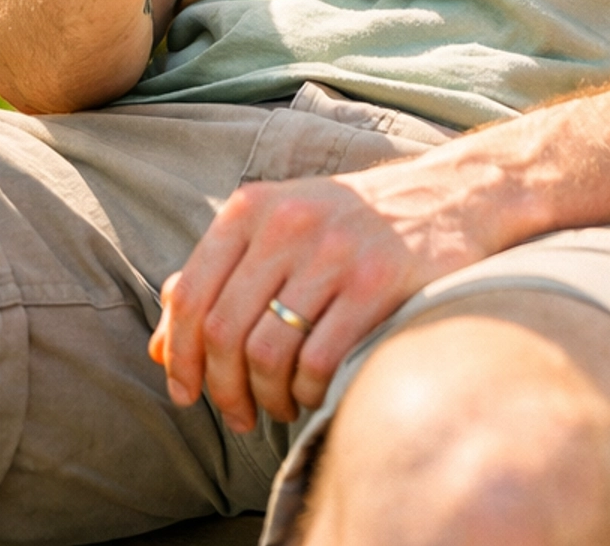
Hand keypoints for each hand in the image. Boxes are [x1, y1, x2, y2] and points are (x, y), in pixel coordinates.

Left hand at [150, 151, 515, 428]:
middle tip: (237, 414)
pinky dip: (307, 391)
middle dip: (222, 388)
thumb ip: (219, 278)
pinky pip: (319, 359)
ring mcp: (336, 250)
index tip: (186, 392)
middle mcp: (290, 222)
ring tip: (279, 406)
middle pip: (223, 330)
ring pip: (268, 350)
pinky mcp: (378, 282)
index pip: (190, 294)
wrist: (450, 196)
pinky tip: (314, 393)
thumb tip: (160, 348)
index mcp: (254, 207)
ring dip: (265, 397)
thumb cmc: (351, 223)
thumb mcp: (280, 227)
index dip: (178, 355)